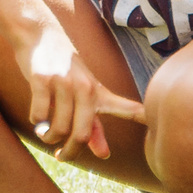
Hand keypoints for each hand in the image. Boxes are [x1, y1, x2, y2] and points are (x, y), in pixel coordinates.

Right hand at [17, 25, 145, 161]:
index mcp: (99, 93)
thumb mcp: (83, 95)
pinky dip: (36, 122)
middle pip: (81, 134)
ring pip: (58, 128)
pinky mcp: (42, 79)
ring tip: (44, 134)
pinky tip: (36, 119)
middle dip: (69, 152)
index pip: (128, 109)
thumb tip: (104, 155)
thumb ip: (94, 126)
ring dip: (48, 137)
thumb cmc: (64, 70)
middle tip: (61, 156)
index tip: (157, 123)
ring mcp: (64, 83)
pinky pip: (39, 115)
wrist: (41, 36)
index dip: (144, 117)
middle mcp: (86, 88)